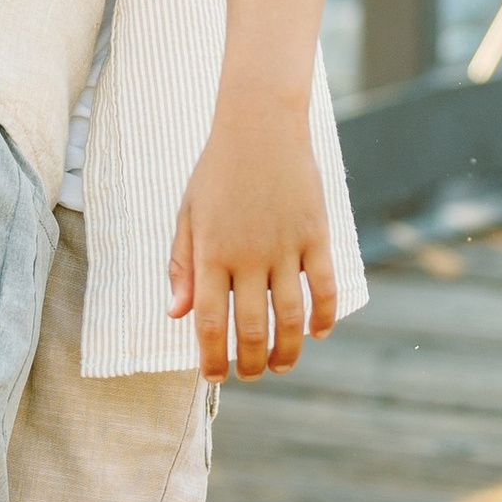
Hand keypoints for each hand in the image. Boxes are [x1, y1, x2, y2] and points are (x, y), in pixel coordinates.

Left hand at [167, 86, 333, 381]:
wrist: (260, 124)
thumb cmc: (217, 171)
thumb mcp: (189, 214)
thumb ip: (182, 265)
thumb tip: (177, 314)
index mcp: (211, 254)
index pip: (210, 323)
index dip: (211, 358)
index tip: (212, 377)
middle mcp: (248, 256)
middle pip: (252, 329)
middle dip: (252, 364)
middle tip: (252, 376)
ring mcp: (285, 247)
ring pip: (291, 317)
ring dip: (288, 351)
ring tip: (282, 366)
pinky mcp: (316, 235)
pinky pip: (324, 287)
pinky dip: (324, 316)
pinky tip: (317, 333)